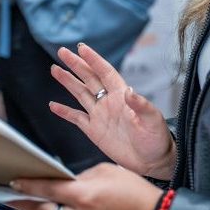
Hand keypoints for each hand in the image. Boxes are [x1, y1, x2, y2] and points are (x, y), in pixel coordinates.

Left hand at [10, 163, 161, 209]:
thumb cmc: (135, 191)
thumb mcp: (107, 171)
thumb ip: (83, 176)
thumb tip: (68, 181)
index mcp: (84, 195)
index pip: (48, 189)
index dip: (29, 185)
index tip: (14, 182)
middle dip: (27, 203)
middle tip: (14, 197)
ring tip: (46, 200)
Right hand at [51, 44, 175, 177]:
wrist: (152, 161)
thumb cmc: (156, 138)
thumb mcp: (153, 120)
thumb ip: (141, 105)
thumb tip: (129, 90)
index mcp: (122, 95)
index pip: (105, 72)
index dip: (93, 60)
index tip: (81, 48)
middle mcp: (109, 101)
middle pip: (89, 78)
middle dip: (75, 65)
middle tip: (62, 52)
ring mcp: (100, 115)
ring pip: (80, 94)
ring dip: (68, 82)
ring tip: (55, 69)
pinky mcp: (94, 131)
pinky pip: (76, 118)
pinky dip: (64, 112)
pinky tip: (53, 105)